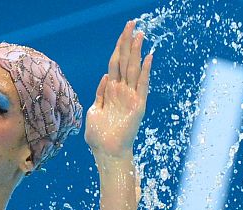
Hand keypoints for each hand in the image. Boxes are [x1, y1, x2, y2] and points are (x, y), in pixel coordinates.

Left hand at [85, 20, 152, 157]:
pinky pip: (142, 84)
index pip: (115, 64)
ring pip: (133, 68)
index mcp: (110, 91)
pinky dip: (145, 71)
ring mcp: (130, 97)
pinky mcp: (138, 105)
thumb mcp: (94, 111)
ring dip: (136, 51)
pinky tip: (148, 57)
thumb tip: (105, 77)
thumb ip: (100, 94)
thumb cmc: (99, 136)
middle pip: (125, 61)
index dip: (118, 47)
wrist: (107, 153)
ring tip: (139, 33)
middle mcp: (122, 91)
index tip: (123, 31)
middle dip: (127, 42)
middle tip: (131, 23)